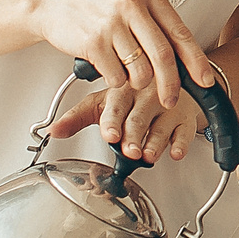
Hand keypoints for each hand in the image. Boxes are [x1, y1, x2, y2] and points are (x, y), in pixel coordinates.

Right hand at [29, 0, 212, 108]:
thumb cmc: (95, 8)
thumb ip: (156, 25)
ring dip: (137, 83)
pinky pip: (116, 77)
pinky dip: (114, 81)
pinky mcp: (93, 42)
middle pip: (163, 56)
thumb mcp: (131, 4)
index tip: (205, 80)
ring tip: (125, 72)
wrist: (53, 5)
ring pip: (140, 71)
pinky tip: (106, 67)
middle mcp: (132, 4)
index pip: (180, 33)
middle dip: (170, 85)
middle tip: (170, 99)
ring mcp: (112, 22)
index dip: (196, 61)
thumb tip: (186, 58)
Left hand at [52, 80, 212, 163]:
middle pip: (138, 119)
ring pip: (161, 127)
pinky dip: (181, 143)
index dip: (112, 122)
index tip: (109, 135)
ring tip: (148, 155)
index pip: (115, 107)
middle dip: (133, 136)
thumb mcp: (104, 102)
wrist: (170, 83)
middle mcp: (145, 97)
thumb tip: (53, 131)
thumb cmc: (134, 97)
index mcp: (123, 91)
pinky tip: (175, 152)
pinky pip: (185, 132)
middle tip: (129, 150)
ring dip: (155, 143)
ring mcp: (167, 107)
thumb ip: (77, 118)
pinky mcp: (185, 118)